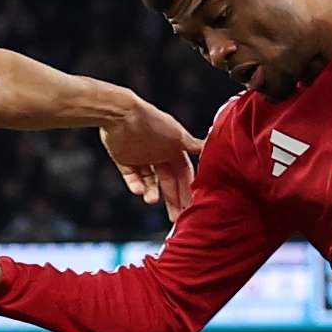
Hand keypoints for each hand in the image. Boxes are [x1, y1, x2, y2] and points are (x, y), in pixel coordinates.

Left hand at [101, 97, 200, 219]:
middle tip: (175, 217)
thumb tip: (210, 147)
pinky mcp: (123, 159)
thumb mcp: (177, 136)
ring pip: (149, 181)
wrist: (121, 114)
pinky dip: (135, 184)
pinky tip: (138, 190)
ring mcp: (140, 157)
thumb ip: (192, 146)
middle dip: (172, 198)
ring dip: (152, 192)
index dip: (187, 188)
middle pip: (168, 181)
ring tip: (151, 200)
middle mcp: (158, 153)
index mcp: (173, 147)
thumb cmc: (152, 123)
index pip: (183, 173)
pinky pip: (131, 177)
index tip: (190, 205)